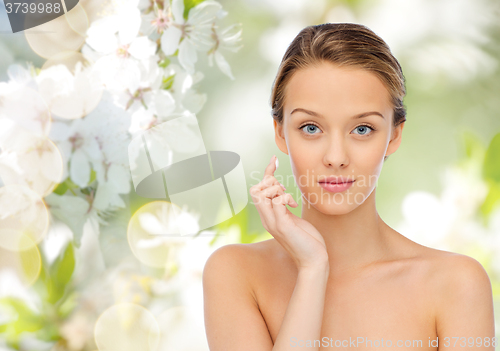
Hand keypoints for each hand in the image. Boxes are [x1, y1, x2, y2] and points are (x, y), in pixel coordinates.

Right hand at [249, 155, 328, 269]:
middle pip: (255, 190)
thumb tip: (283, 194)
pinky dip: (285, 197)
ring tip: (290, 199)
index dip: (266, 172)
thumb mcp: (292, 219)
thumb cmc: (307, 241)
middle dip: (270, 182)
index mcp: (268, 217)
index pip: (258, 190)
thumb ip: (284, 208)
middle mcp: (266, 219)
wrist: (314, 261)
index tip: (275, 159)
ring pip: (262, 194)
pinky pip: (277, 201)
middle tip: (286, 190)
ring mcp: (273, 222)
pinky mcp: (283, 225)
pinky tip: (294, 205)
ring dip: (277, 189)